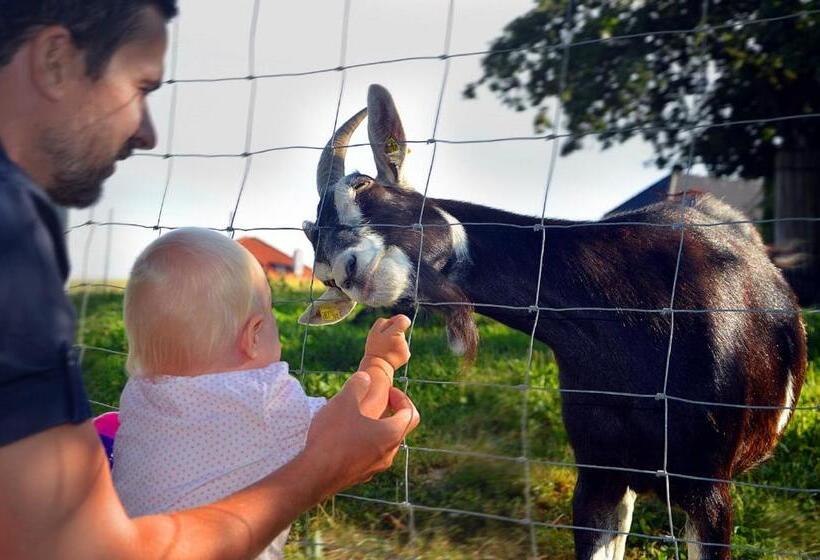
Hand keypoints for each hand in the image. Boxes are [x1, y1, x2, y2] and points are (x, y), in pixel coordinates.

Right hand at [302, 372, 419, 497]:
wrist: (313, 476)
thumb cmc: (333, 436)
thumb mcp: (344, 401)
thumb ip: (358, 384)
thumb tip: (365, 377)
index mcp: (392, 434)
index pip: (410, 414)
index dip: (402, 398)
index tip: (388, 391)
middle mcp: (389, 454)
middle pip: (398, 429)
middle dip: (388, 412)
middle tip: (373, 402)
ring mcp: (375, 468)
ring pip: (382, 444)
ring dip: (374, 429)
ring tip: (354, 419)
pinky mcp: (360, 476)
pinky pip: (368, 456)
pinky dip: (362, 443)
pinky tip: (342, 437)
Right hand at [362, 315, 411, 370]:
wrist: (378, 366)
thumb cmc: (374, 347)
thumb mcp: (374, 331)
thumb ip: (384, 321)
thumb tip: (396, 319)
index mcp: (395, 332)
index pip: (404, 320)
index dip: (398, 320)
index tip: (393, 325)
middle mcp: (402, 340)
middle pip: (402, 330)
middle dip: (394, 333)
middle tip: (384, 341)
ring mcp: (405, 348)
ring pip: (402, 340)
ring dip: (395, 342)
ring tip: (386, 349)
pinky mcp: (407, 355)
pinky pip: (403, 348)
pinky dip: (397, 350)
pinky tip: (390, 354)